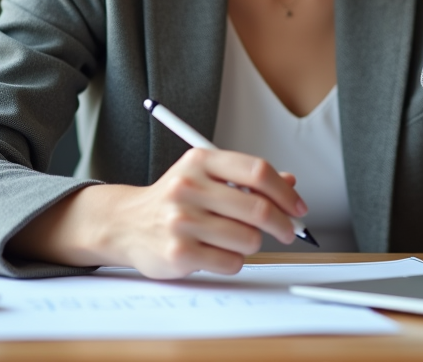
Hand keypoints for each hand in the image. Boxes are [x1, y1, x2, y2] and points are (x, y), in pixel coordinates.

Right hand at [8, 148, 306, 278]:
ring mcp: (181, 220)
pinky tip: (217, 253)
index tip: (298, 207)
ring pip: (248, 239)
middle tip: (288, 231)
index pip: (257, 171)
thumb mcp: (205, 176)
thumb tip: (290, 182)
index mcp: (200, 161)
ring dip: (252, 244)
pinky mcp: (178, 252)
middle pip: (258, 208)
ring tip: (235, 239)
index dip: (285, 191)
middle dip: (282, 224)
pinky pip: (231, 262)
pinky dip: (233, 261)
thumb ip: (246, 178)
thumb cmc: (173, 199)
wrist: (125, 223)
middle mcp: (189, 187)